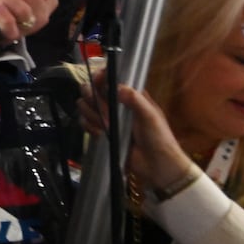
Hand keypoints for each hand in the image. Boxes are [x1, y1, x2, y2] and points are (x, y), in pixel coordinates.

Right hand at [79, 75, 191, 192]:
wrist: (156, 166)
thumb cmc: (159, 138)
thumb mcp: (150, 116)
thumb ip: (134, 99)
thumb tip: (117, 87)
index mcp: (131, 95)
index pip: (110, 78)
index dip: (100, 77)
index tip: (97, 82)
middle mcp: (116, 103)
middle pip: (92, 90)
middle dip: (94, 99)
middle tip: (105, 113)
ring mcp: (107, 118)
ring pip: (86, 105)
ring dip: (91, 114)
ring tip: (105, 126)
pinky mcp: (101, 131)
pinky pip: (85, 122)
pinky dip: (88, 127)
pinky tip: (100, 134)